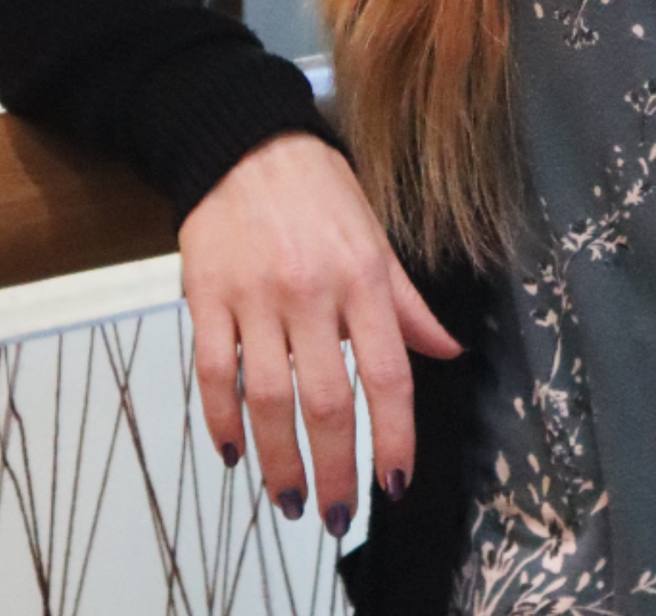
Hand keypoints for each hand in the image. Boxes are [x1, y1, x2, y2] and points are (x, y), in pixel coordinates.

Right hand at [179, 131, 462, 536]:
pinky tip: (236, 453)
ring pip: (269, 398)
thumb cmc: (319, 188)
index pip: (387, 371)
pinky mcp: (207, 296)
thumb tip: (448, 351)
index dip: (394, 434)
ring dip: (280, 461)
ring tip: (291, 499)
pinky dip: (223, 421)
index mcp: (364, 276)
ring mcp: (256, 295)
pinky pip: (214, 373)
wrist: (243, 139)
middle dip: (337, 469)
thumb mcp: (376, 236)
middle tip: (340, 516)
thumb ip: (408, 303)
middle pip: (327, 400)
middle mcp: (313, 291)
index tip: (396, 482)